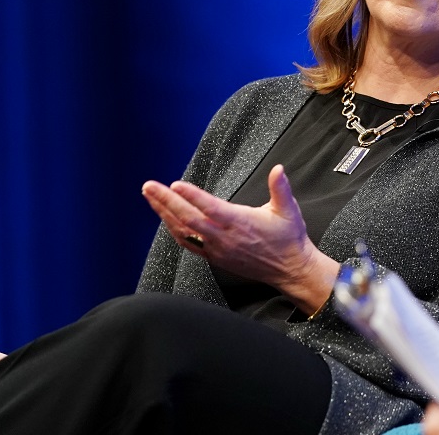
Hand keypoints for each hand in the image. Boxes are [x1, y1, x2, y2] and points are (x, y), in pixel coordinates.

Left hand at [141, 164, 339, 313]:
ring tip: (151, 198)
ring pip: (184, 231)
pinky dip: (174, 230)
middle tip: (149, 186)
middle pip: (188, 218)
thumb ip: (281, 188)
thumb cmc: (288, 238)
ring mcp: (217, 249)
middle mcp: (225, 237)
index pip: (210, 207)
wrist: (289, 269)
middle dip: (166, 201)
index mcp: (241, 222)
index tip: (175, 184)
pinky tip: (166, 219)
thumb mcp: (288, 210)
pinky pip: (188, 243)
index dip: (191, 196)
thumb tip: (278, 169)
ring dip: (165, 214)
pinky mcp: (215, 257)